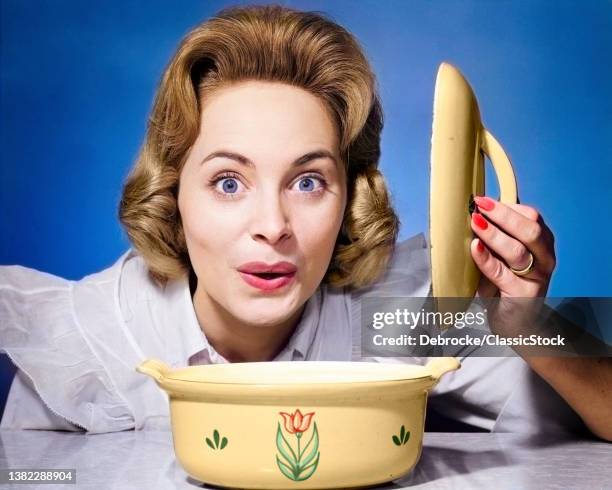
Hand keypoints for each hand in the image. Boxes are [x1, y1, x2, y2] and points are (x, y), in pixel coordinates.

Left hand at [469, 196, 556, 336]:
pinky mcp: (522, 295)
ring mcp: (537, 278)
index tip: (481, 200)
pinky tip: (475, 248)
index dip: (506, 206)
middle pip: (530, 230)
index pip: (531, 217)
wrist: (515, 322)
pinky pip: (502, 274)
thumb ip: (498, 235)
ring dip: (494, 235)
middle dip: (503, 215)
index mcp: (542, 243)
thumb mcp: (504, 255)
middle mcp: (545, 258)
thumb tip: (476, 209)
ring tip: (475, 223)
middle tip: (478, 206)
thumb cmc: (505, 284)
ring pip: (518, 251)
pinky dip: (486, 259)